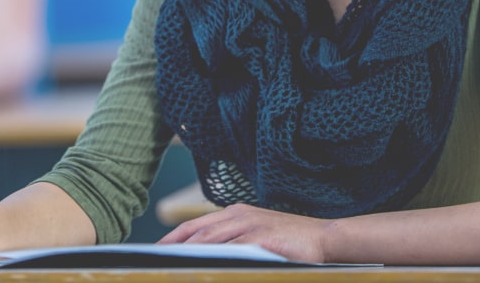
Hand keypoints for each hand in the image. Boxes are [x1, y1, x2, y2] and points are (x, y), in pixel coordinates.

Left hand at [159, 203, 331, 262]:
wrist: (324, 236)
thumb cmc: (291, 240)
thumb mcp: (257, 234)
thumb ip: (234, 240)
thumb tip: (210, 255)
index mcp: (235, 212)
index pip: (196, 224)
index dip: (173, 237)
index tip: (156, 250)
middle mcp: (239, 215)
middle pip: (198, 232)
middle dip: (173, 247)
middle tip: (155, 260)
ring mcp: (250, 225)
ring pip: (210, 239)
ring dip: (188, 252)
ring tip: (171, 264)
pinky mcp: (261, 238)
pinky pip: (232, 249)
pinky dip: (215, 258)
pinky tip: (203, 266)